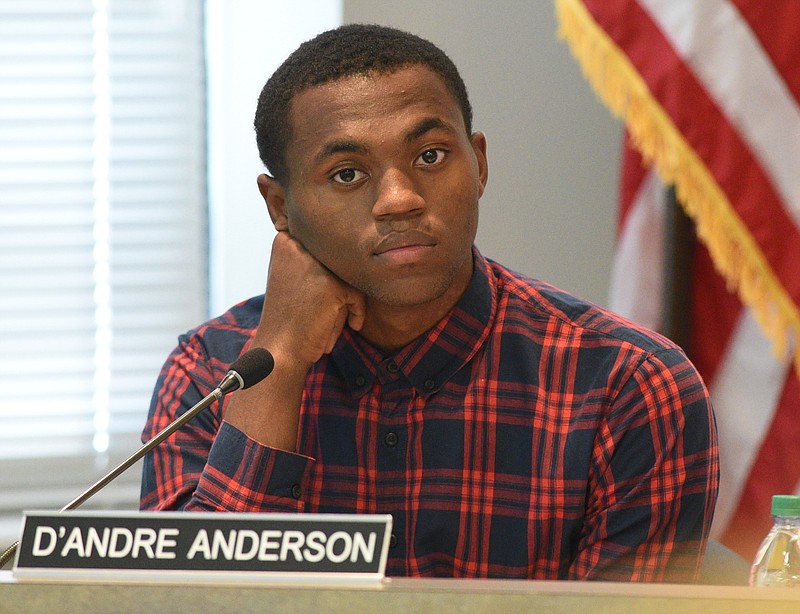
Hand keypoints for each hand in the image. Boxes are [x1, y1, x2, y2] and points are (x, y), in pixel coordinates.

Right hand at [255, 230, 365, 368]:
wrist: (279, 350)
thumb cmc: (289, 317)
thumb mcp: (292, 275)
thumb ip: (313, 255)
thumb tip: (353, 241)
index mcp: (285, 240)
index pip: (328, 248)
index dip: (329, 275)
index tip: (318, 296)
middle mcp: (296, 246)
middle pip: (339, 263)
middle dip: (338, 289)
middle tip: (322, 312)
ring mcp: (313, 264)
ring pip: (349, 277)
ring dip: (345, 301)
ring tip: (327, 320)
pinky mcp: (330, 283)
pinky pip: (357, 294)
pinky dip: (356, 311)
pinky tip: (350, 326)